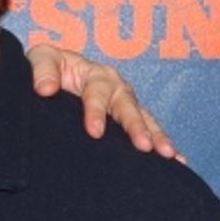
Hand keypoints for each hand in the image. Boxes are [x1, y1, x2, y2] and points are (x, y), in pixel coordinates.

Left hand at [26, 43, 180, 159]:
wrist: (53, 77)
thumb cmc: (48, 69)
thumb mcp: (42, 59)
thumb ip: (42, 70)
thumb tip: (45, 89)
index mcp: (95, 74)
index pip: (97, 92)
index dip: (96, 111)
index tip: (94, 132)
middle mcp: (116, 88)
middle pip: (128, 106)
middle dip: (136, 127)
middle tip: (144, 146)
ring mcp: (126, 104)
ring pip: (145, 119)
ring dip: (157, 137)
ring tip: (167, 156)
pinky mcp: (130, 119)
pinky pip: (151, 131)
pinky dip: (164, 144)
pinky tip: (177, 162)